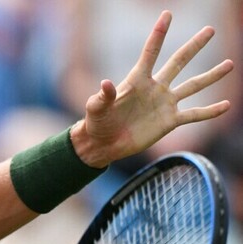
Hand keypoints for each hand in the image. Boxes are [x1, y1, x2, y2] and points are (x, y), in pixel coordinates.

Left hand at [71, 10, 233, 167]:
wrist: (104, 145)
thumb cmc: (97, 123)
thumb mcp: (96, 109)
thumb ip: (102, 97)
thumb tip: (106, 84)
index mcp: (137, 80)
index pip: (150, 52)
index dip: (159, 34)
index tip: (167, 14)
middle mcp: (155, 88)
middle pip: (179, 62)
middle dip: (194, 46)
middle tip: (210, 30)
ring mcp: (164, 103)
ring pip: (193, 86)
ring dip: (212, 75)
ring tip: (230, 64)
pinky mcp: (169, 121)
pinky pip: (194, 115)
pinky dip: (210, 111)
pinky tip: (227, 106)